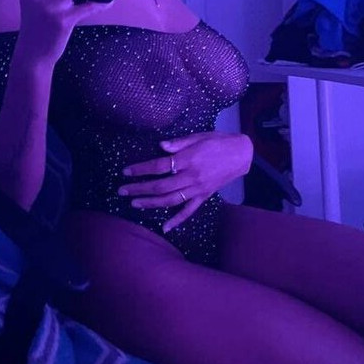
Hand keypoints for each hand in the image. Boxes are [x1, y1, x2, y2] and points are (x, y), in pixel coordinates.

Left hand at [117, 131, 253, 232]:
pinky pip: (189, 211)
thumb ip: (179, 143)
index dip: (141, 170)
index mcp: (188, 159)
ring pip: (170, 200)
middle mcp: (191, 177)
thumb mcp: (198, 136)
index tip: (126, 172)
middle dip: (139, 189)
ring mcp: (198, 189)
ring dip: (151, 203)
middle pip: (160, 186)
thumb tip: (160, 146)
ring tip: (134, 204)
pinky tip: (164, 227)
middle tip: (122, 191)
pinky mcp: (204, 196)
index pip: (159, 167)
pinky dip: (177, 220)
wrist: (241, 154)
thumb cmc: (218, 142)